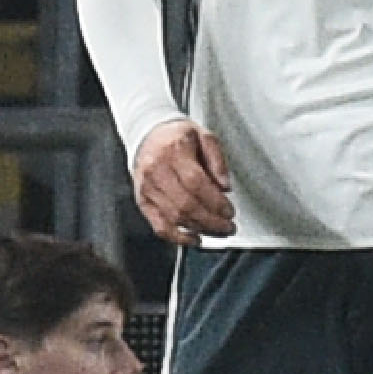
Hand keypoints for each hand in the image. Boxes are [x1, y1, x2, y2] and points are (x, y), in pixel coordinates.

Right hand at [130, 118, 234, 241]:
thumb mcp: (205, 136)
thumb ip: (218, 161)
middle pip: (185, 204)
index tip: (230, 211)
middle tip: (228, 227)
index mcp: (173, 152)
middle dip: (211, 220)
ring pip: (173, 217)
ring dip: (199, 229)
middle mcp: (156, 171)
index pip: (195, 183)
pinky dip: (177, 237)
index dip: (215, 202)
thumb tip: (226, 187)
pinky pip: (158, 225)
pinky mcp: (142, 201)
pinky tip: (194, 239)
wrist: (147, 134)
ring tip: (218, 232)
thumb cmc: (177, 135)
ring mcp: (146, 188)